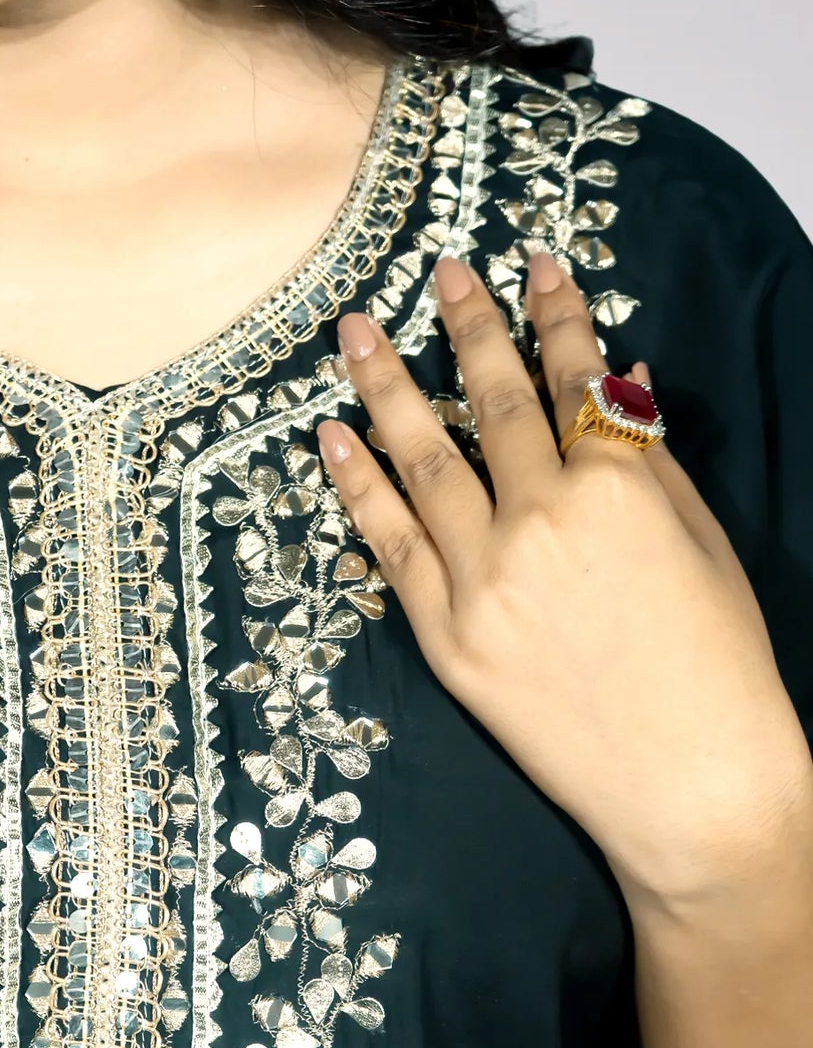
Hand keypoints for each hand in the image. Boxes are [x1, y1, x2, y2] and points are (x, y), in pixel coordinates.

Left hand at [317, 250, 812, 905]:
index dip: (554, 313)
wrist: (689, 785)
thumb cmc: (717, 665)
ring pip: (420, 461)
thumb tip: (616, 385)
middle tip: (437, 272)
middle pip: (489, 404)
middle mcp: (540, 520)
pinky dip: (356, 486)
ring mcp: (482, 581)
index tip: (532, 263)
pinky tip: (330, 438)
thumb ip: (647, 462)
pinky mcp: (446, 638)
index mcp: (617, 488)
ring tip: (351, 333)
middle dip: (465, 326)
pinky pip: (388, 545)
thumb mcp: (702, 544)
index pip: (576, 377)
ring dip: (383, 387)